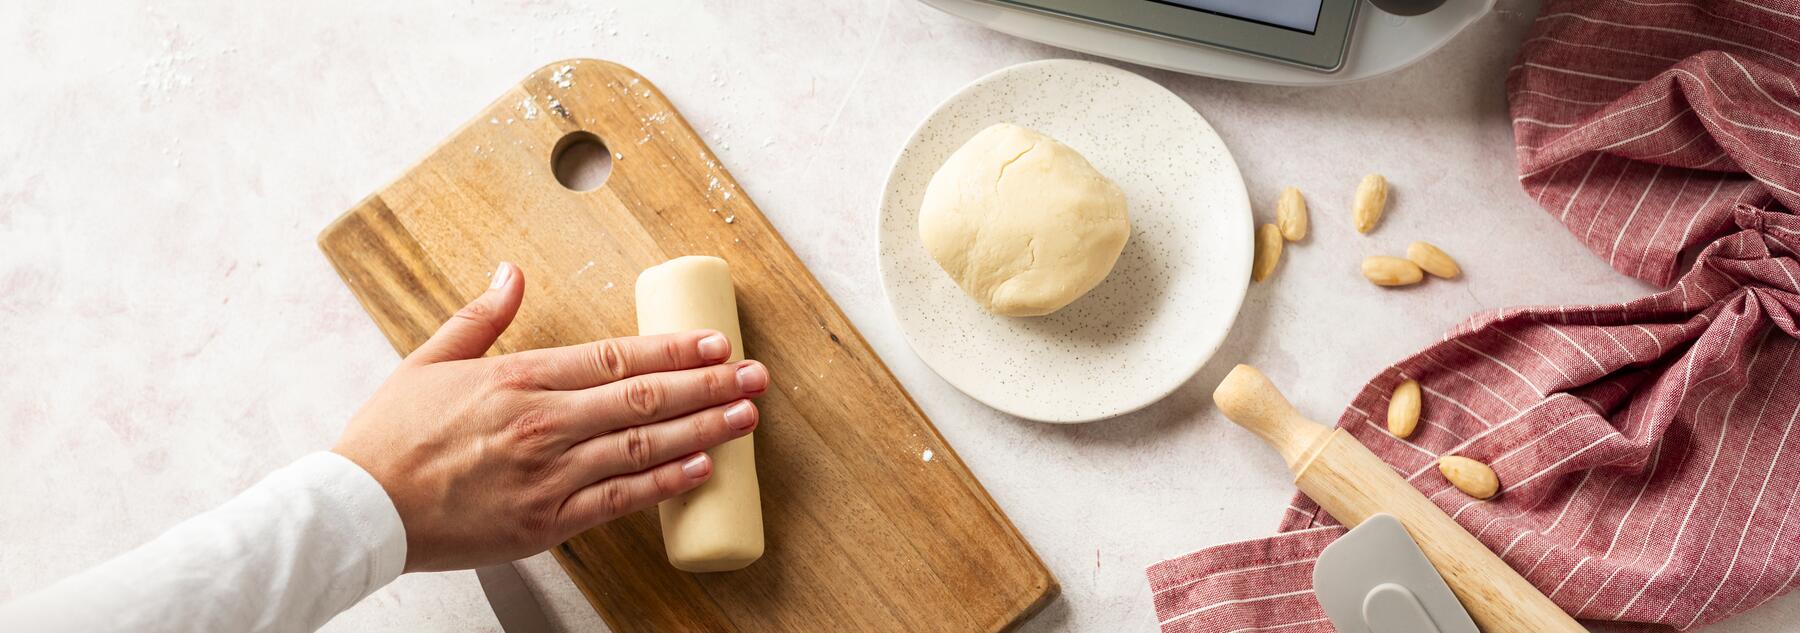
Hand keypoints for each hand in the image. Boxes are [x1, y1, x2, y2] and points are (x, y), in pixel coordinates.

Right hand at [333, 262, 768, 571]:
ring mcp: (549, 475)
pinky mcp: (546, 522)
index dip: (674, 350)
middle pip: (644, 399)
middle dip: (708, 384)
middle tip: (756, 376)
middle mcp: (543, 422)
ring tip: (746, 417)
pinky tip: (702, 469)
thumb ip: (482, 316)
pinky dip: (665, 484)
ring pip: (643, 448)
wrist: (359, 509)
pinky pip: (619, 500)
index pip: (617, 357)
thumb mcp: (431, 360)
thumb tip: (513, 270)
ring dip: (703, 430)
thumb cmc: (392, 438)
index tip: (717, 343)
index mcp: (519, 378)